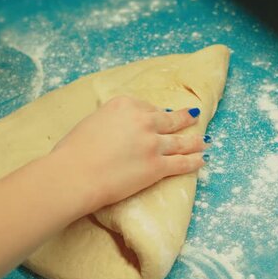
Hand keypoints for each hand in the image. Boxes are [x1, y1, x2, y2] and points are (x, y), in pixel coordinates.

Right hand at [52, 95, 207, 213]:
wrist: (75, 174)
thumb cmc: (73, 152)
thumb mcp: (92, 122)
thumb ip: (111, 122)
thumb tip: (118, 129)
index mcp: (124, 105)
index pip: (147, 107)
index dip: (156, 113)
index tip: (162, 115)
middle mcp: (143, 120)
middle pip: (169, 120)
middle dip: (183, 119)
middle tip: (193, 117)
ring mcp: (153, 143)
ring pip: (180, 141)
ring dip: (195, 142)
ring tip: (204, 142)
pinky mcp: (157, 166)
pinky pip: (182, 163)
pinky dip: (194, 162)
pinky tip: (202, 161)